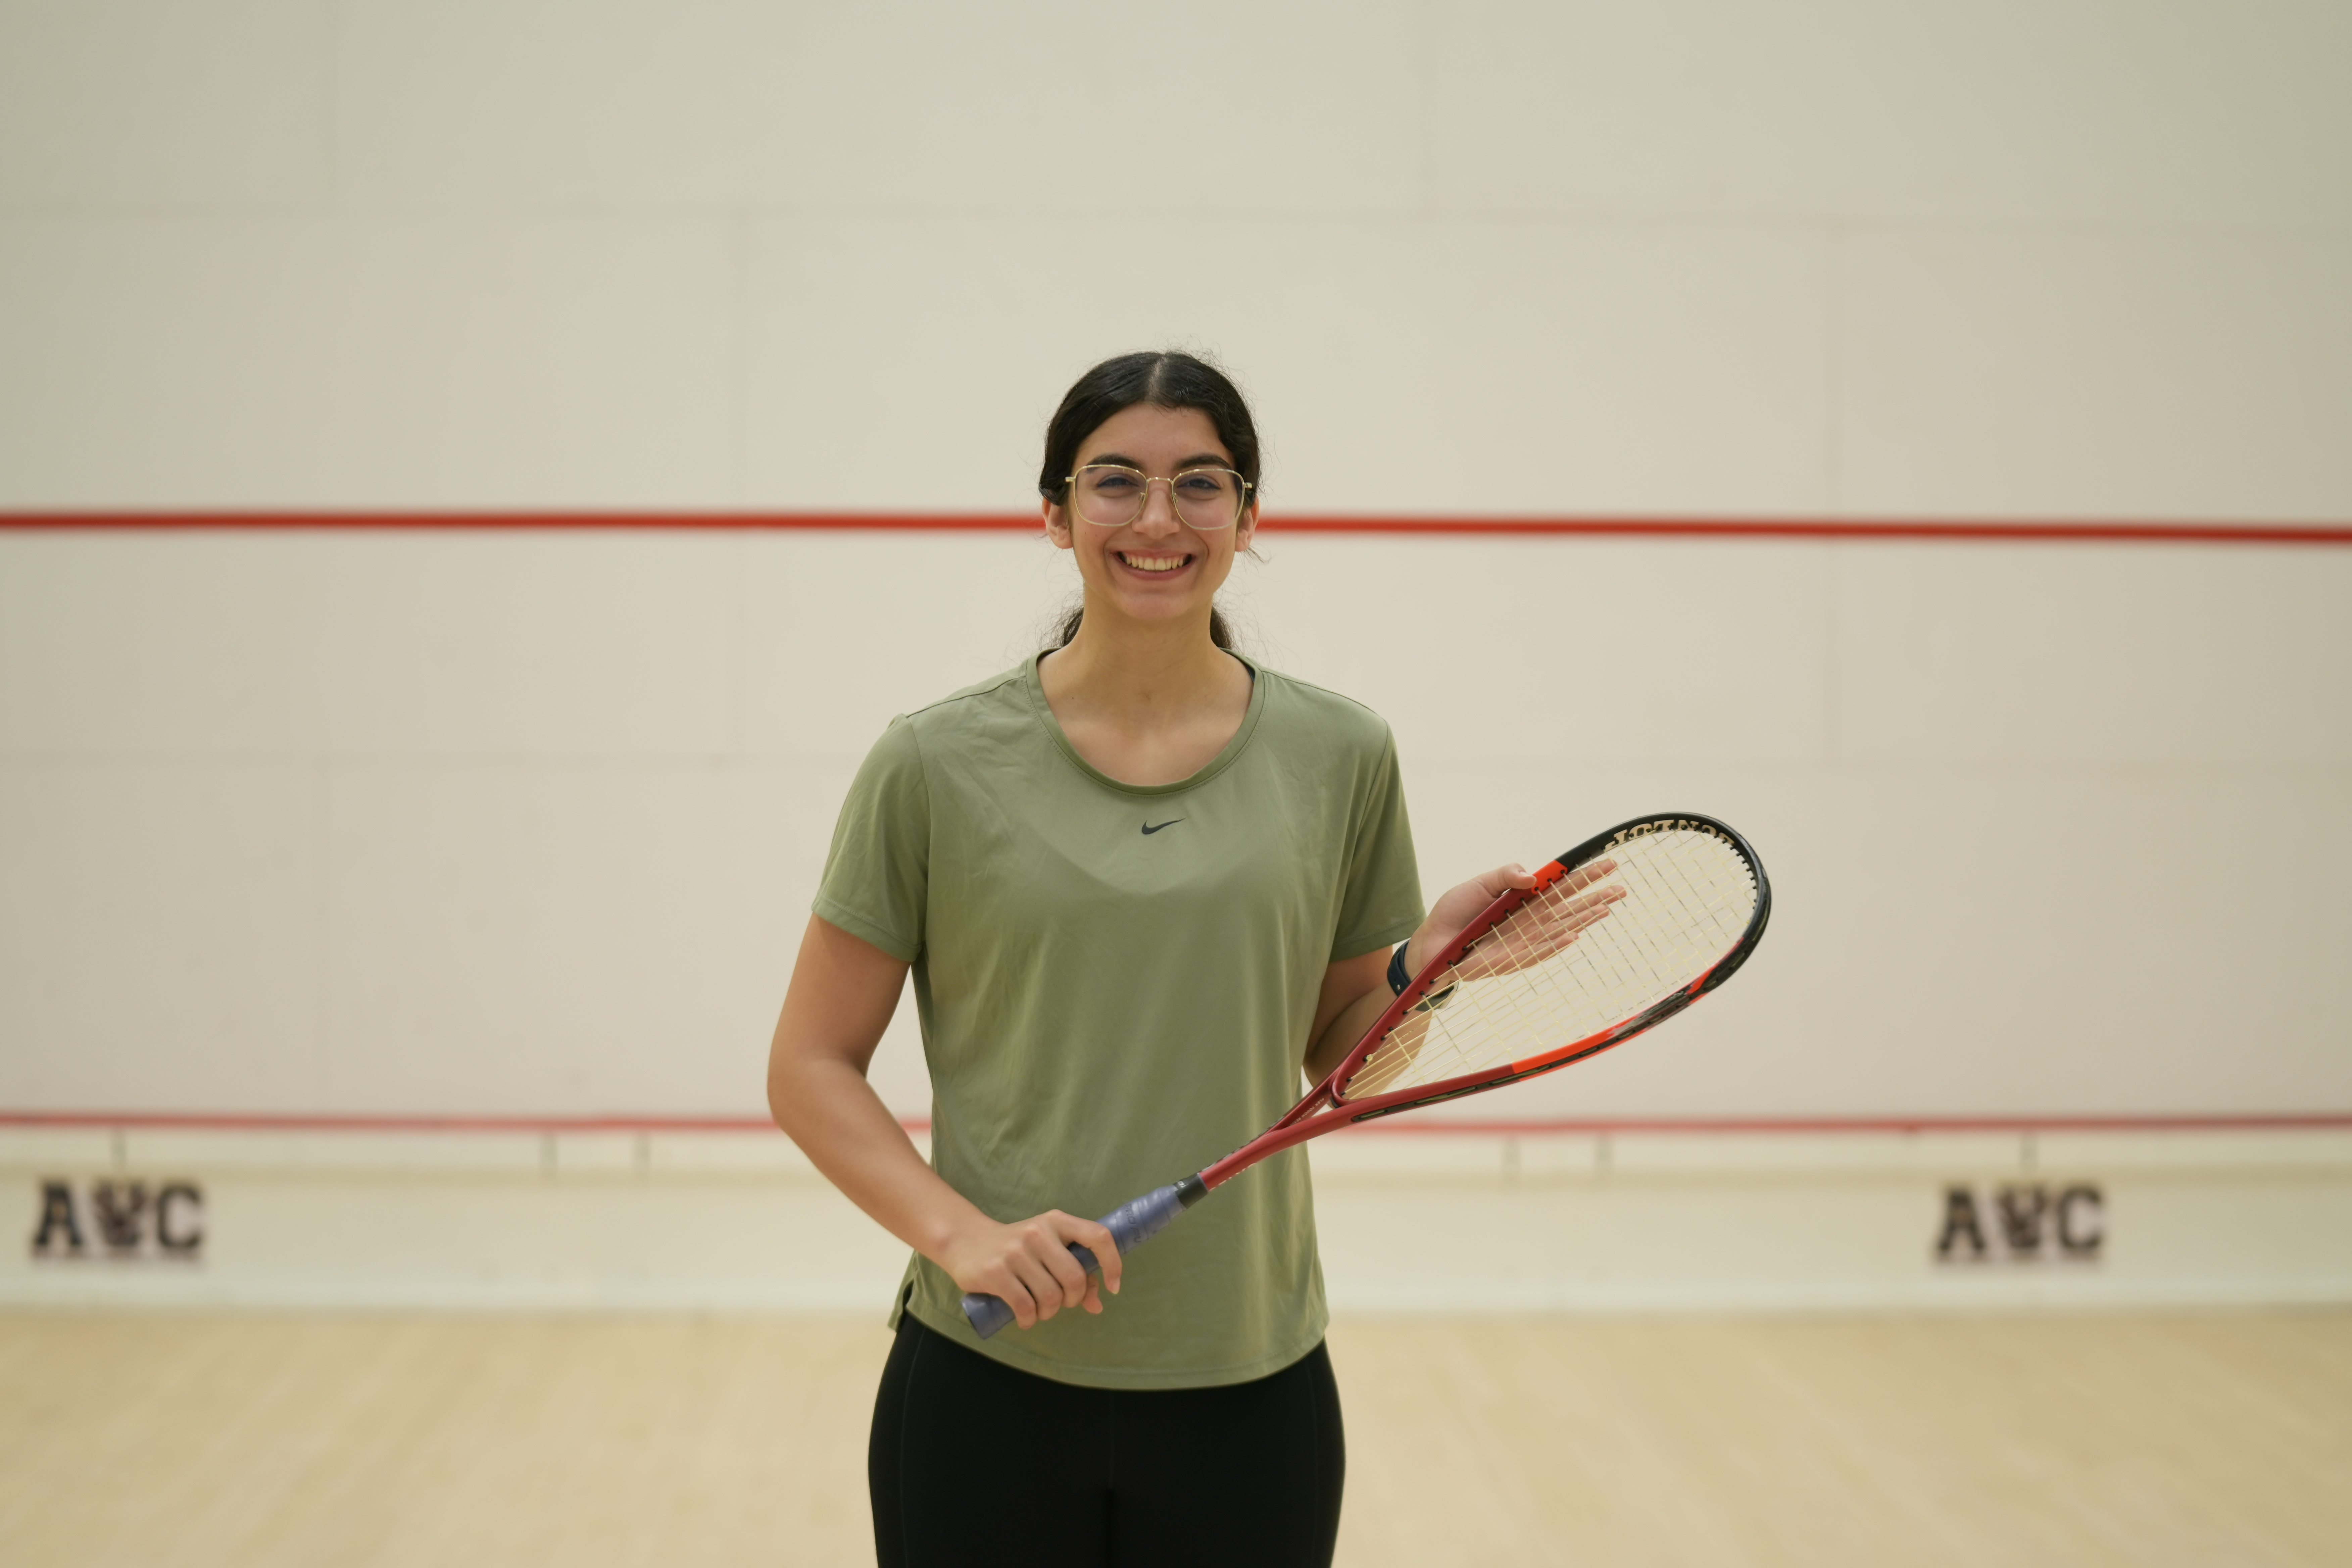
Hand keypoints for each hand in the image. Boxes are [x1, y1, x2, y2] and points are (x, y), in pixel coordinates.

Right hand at [936, 1210, 1123, 1331]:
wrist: (965, 1241)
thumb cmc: (1017, 1249)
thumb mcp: (1047, 1249)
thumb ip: (1075, 1271)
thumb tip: (1097, 1304)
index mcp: (1057, 1221)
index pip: (1098, 1237)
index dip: (1113, 1264)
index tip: (1113, 1287)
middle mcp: (1038, 1232)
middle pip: (1074, 1278)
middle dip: (1072, 1300)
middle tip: (1060, 1303)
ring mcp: (1016, 1252)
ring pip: (1051, 1296)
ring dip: (1049, 1312)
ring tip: (1039, 1309)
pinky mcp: (996, 1272)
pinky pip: (1025, 1306)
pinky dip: (1030, 1319)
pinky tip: (1025, 1317)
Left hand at [1402, 861, 1626, 982]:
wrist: (1433, 943)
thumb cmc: (1456, 912)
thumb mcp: (1479, 884)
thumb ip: (1506, 875)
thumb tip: (1533, 875)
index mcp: (1526, 898)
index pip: (1562, 885)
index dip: (1585, 875)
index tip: (1608, 863)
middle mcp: (1532, 919)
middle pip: (1570, 906)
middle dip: (1596, 897)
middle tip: (1622, 888)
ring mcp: (1527, 939)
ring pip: (1563, 928)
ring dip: (1584, 919)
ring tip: (1608, 907)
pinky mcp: (1515, 958)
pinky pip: (1541, 951)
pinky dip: (1556, 944)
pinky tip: (1575, 935)